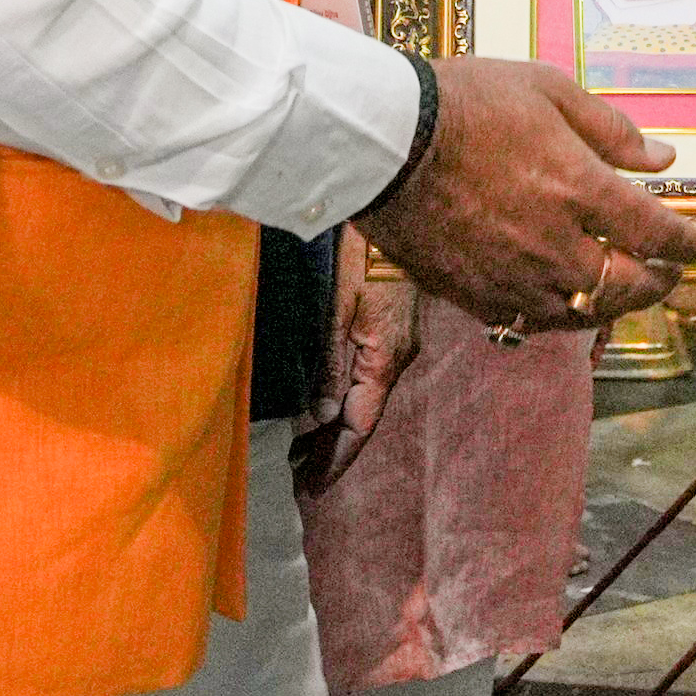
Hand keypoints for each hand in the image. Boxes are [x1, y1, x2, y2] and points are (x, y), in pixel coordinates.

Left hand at [294, 248, 419, 497]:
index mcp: (385, 360)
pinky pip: (368, 380)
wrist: (398, 207)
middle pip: (363, 419)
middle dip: (332, 451)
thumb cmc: (364, 254)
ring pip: (365, 401)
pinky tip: (326, 408)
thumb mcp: (339, 309)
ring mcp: (398, 346)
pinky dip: (345, 401)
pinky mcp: (392, 332)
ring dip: (336, 428)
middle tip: (297, 478)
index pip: (359, 426)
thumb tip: (318, 418)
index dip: (336, 460)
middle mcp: (396, 360)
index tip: (311, 488)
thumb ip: (329, 364)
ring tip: (302, 453)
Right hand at [357, 56, 695, 331]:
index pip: (656, 233)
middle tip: (669, 270)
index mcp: (576, 187)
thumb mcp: (546, 89)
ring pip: (585, 312)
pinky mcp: (476, 295)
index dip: (687, 244)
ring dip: (616, 303)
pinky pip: (533, 322)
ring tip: (625, 287)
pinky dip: (563, 314)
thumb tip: (663, 159)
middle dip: (660, 280)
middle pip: (629, 285)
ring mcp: (514, 276)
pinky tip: (568, 298)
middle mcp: (553, 242)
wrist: (382, 139)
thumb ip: (610, 129)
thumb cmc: (464, 102)